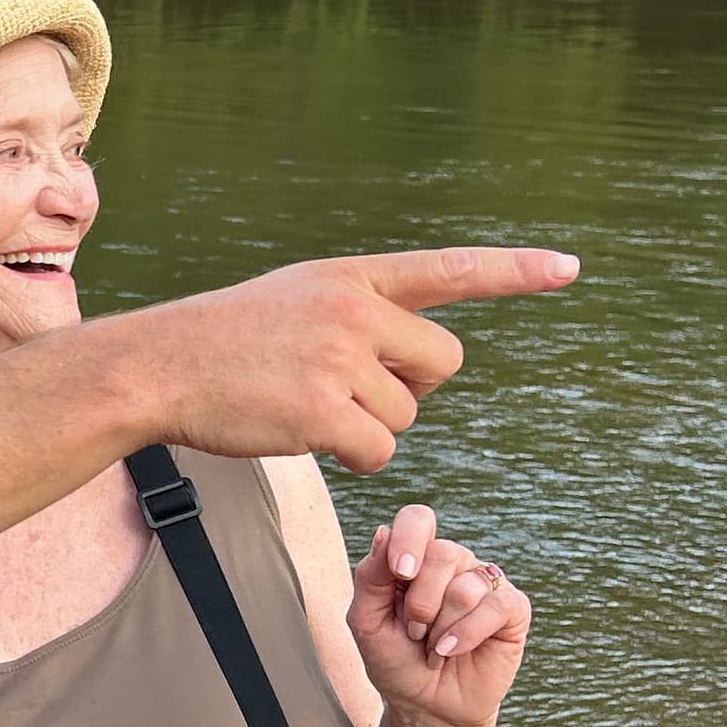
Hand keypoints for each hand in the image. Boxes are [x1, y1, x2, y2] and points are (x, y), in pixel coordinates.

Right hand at [118, 247, 576, 472]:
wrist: (157, 365)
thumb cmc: (224, 342)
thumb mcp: (296, 299)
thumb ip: (359, 315)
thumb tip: (419, 362)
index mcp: (352, 277)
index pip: (449, 270)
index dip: (513, 273)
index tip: (569, 269)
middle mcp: (352, 310)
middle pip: (441, 362)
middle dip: (410, 387)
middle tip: (347, 388)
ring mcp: (337, 359)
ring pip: (406, 415)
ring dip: (367, 427)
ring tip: (304, 405)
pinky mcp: (321, 410)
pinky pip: (378, 451)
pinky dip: (352, 457)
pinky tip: (304, 435)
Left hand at [347, 505, 530, 726]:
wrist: (425, 706)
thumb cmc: (395, 661)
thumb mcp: (366, 622)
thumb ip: (370, 577)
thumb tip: (384, 532)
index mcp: (416, 557)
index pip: (418, 519)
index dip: (409, 539)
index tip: (399, 573)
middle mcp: (453, 564)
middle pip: (441, 554)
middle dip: (419, 603)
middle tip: (414, 632)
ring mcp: (485, 584)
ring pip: (465, 586)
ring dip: (440, 627)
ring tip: (434, 648)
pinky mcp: (512, 610)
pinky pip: (496, 606)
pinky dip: (467, 633)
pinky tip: (451, 650)